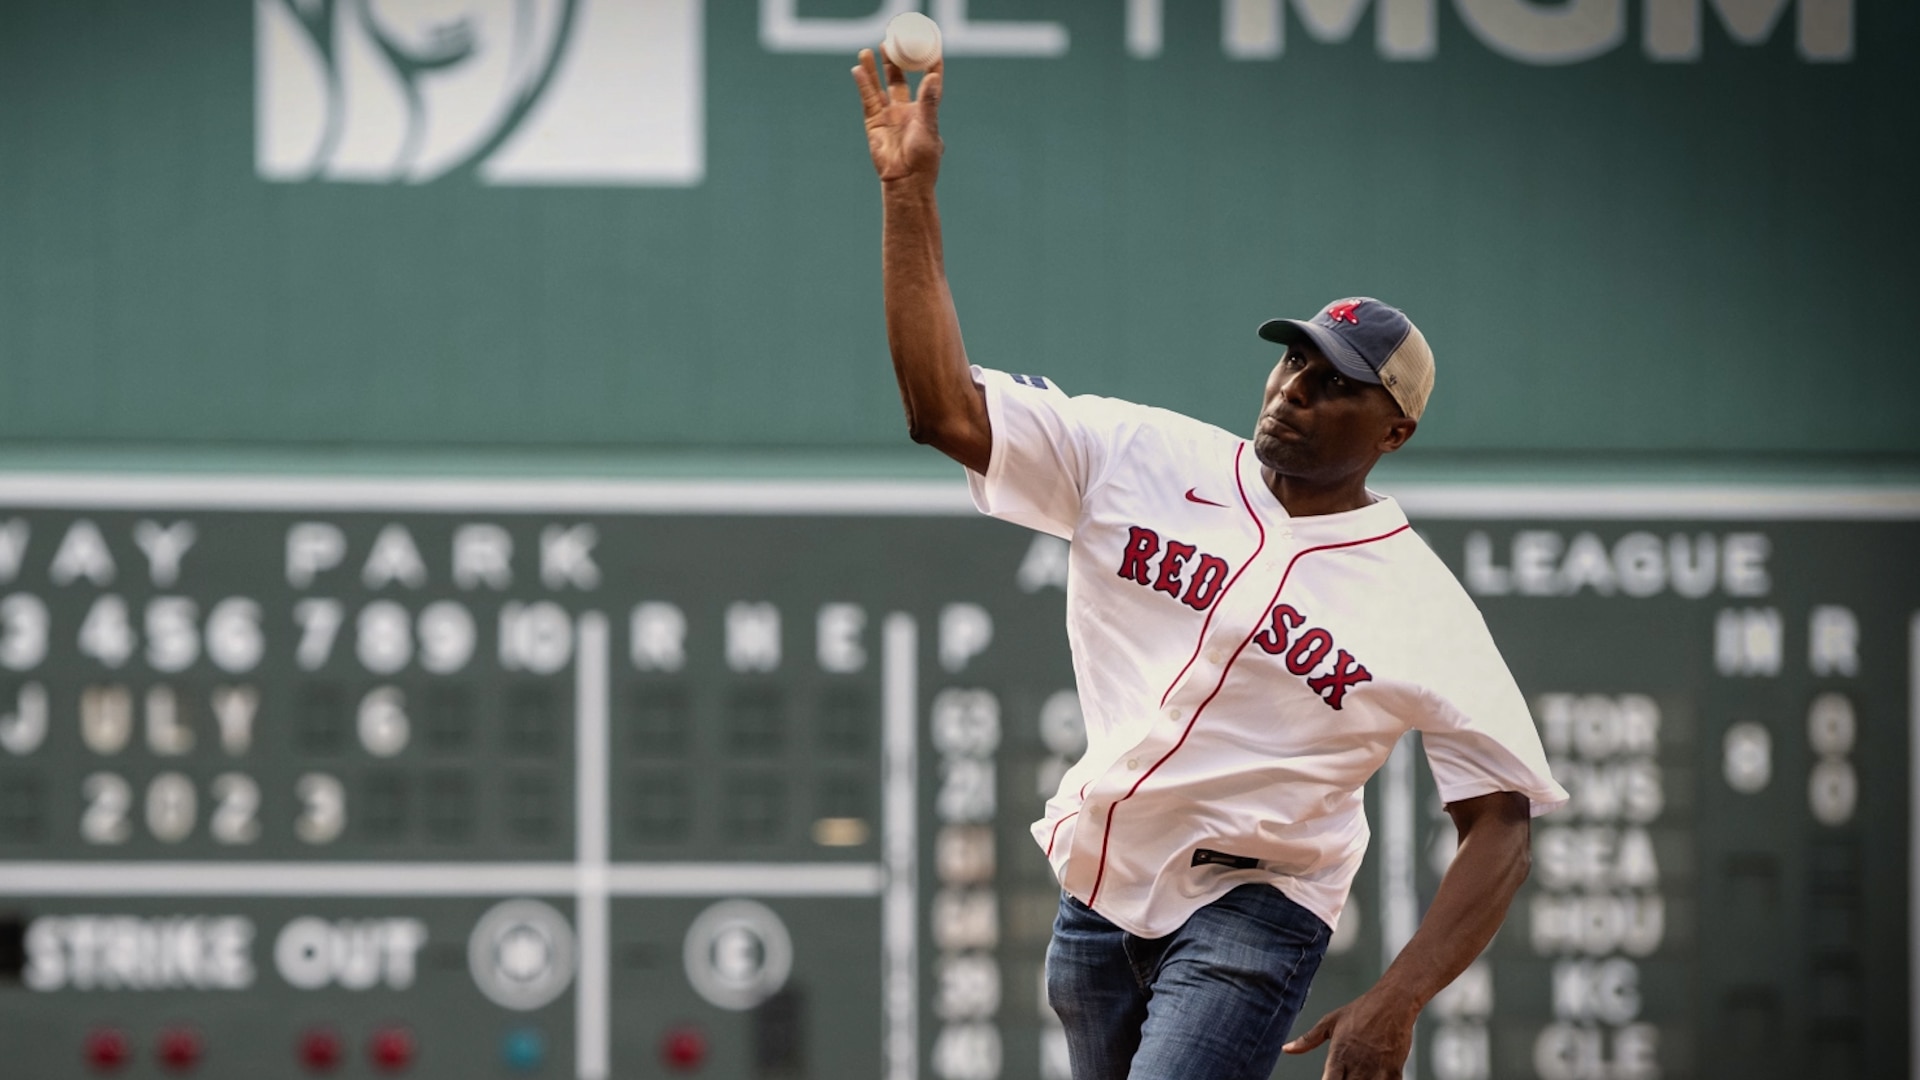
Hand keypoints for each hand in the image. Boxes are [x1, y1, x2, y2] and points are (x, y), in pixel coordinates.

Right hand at [851, 48, 943, 183]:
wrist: (905, 180)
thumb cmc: (923, 159)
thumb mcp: (929, 127)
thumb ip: (929, 101)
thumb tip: (933, 76)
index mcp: (925, 110)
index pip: (928, 82)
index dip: (928, 63)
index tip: (929, 45)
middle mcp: (906, 110)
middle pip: (899, 79)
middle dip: (895, 61)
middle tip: (889, 42)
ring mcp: (889, 116)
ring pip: (880, 86)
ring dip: (875, 69)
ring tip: (868, 50)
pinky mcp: (874, 123)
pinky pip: (868, 99)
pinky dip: (863, 84)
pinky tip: (858, 69)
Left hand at [1282, 986, 1418, 1078]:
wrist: (1392, 1002)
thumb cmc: (1362, 1010)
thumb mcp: (1330, 1022)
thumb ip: (1308, 1040)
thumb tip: (1287, 1049)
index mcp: (1338, 1055)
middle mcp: (1356, 1065)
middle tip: (1344, 1078)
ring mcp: (1376, 1069)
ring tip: (1358, 1078)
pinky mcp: (1394, 1071)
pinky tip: (1376, 1077)